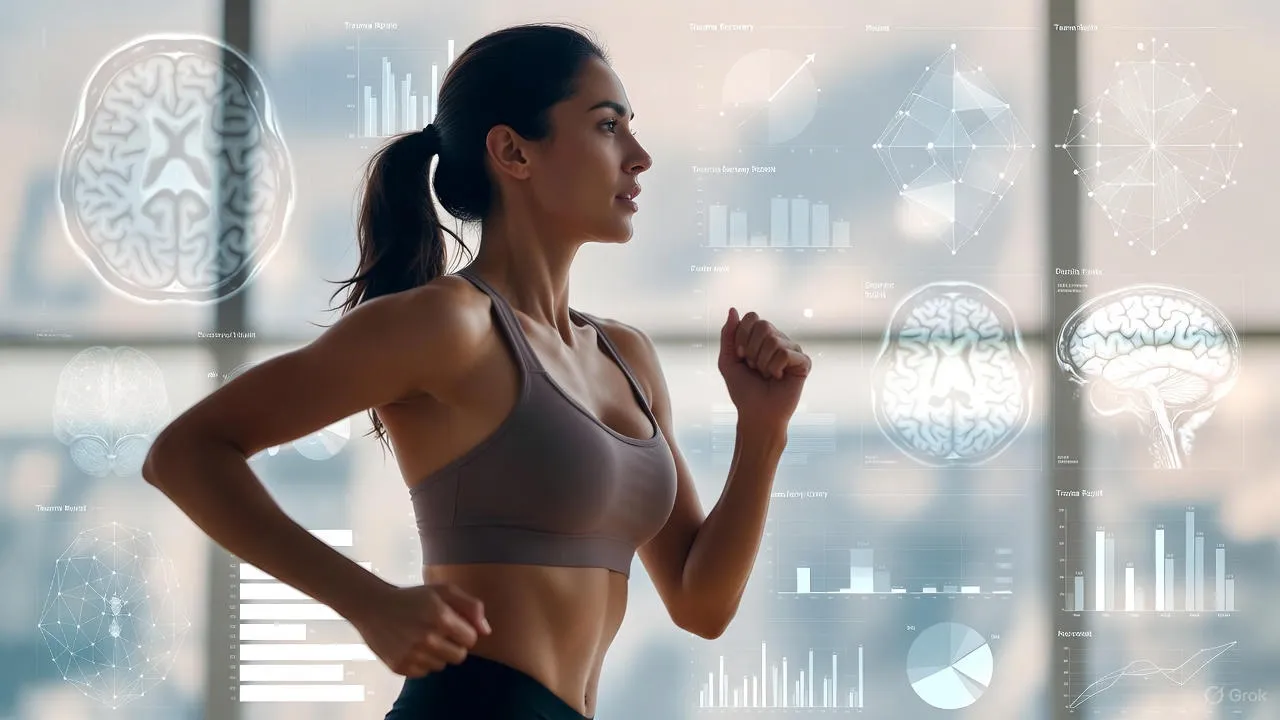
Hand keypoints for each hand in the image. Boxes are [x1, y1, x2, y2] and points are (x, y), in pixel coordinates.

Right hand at [349, 583, 490, 676]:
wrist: (373, 607)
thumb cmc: (413, 597)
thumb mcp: (443, 591)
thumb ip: (471, 606)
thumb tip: (486, 631)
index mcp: (441, 617)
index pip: (471, 639)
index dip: (464, 631)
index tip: (453, 624)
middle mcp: (427, 638)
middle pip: (460, 656)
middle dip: (454, 645)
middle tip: (439, 632)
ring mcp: (412, 654)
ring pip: (442, 665)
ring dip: (437, 654)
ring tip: (423, 637)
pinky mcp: (400, 667)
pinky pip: (424, 672)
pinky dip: (421, 662)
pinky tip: (412, 646)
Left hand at [717, 307, 811, 430]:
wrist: (757, 414)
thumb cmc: (743, 390)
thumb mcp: (728, 360)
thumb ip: (728, 335)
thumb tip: (733, 309)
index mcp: (762, 337)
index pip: (752, 317)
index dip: (741, 336)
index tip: (741, 356)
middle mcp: (779, 339)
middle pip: (763, 325)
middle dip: (751, 349)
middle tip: (754, 367)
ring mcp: (792, 350)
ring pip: (773, 340)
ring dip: (762, 362)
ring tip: (766, 375)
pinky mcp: (803, 362)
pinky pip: (785, 353)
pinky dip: (775, 367)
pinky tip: (778, 378)